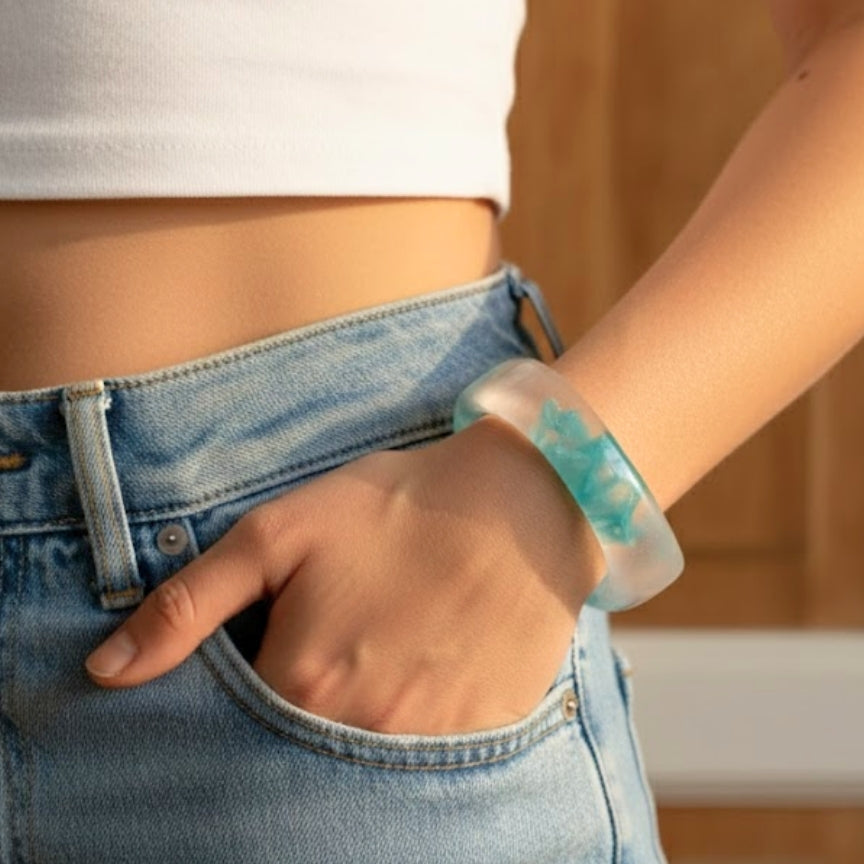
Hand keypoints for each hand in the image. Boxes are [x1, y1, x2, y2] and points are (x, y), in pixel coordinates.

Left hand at [84, 414, 605, 734]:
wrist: (520, 501)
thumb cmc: (397, 507)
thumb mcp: (281, 532)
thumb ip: (189, 604)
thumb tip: (106, 670)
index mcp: (301, 682)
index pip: (237, 724)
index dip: (255, 678)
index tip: (282, 641)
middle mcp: (360, 729)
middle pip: (298, 749)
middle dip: (306, 701)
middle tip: (343, 640)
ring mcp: (426, 743)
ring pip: (361, 761)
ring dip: (359, 717)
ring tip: (385, 650)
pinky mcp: (481, 737)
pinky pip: (426, 762)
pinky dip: (414, 725)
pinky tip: (427, 667)